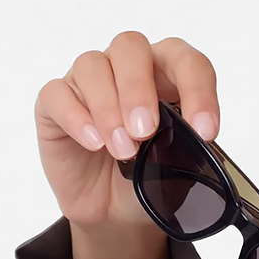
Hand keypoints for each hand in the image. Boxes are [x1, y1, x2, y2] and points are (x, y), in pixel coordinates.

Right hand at [34, 31, 221, 231]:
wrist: (115, 211)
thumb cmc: (149, 176)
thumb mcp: (178, 167)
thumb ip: (187, 147)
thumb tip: (194, 142)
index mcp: (166, 74)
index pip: (186, 61)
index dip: (198, 90)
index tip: (204, 131)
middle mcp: (125, 68)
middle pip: (130, 46)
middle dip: (139, 88)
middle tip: (145, 131)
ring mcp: (87, 82)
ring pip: (92, 65)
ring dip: (108, 108)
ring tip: (123, 150)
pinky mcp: (54, 103)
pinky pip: (57, 94)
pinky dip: (76, 117)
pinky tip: (93, 143)